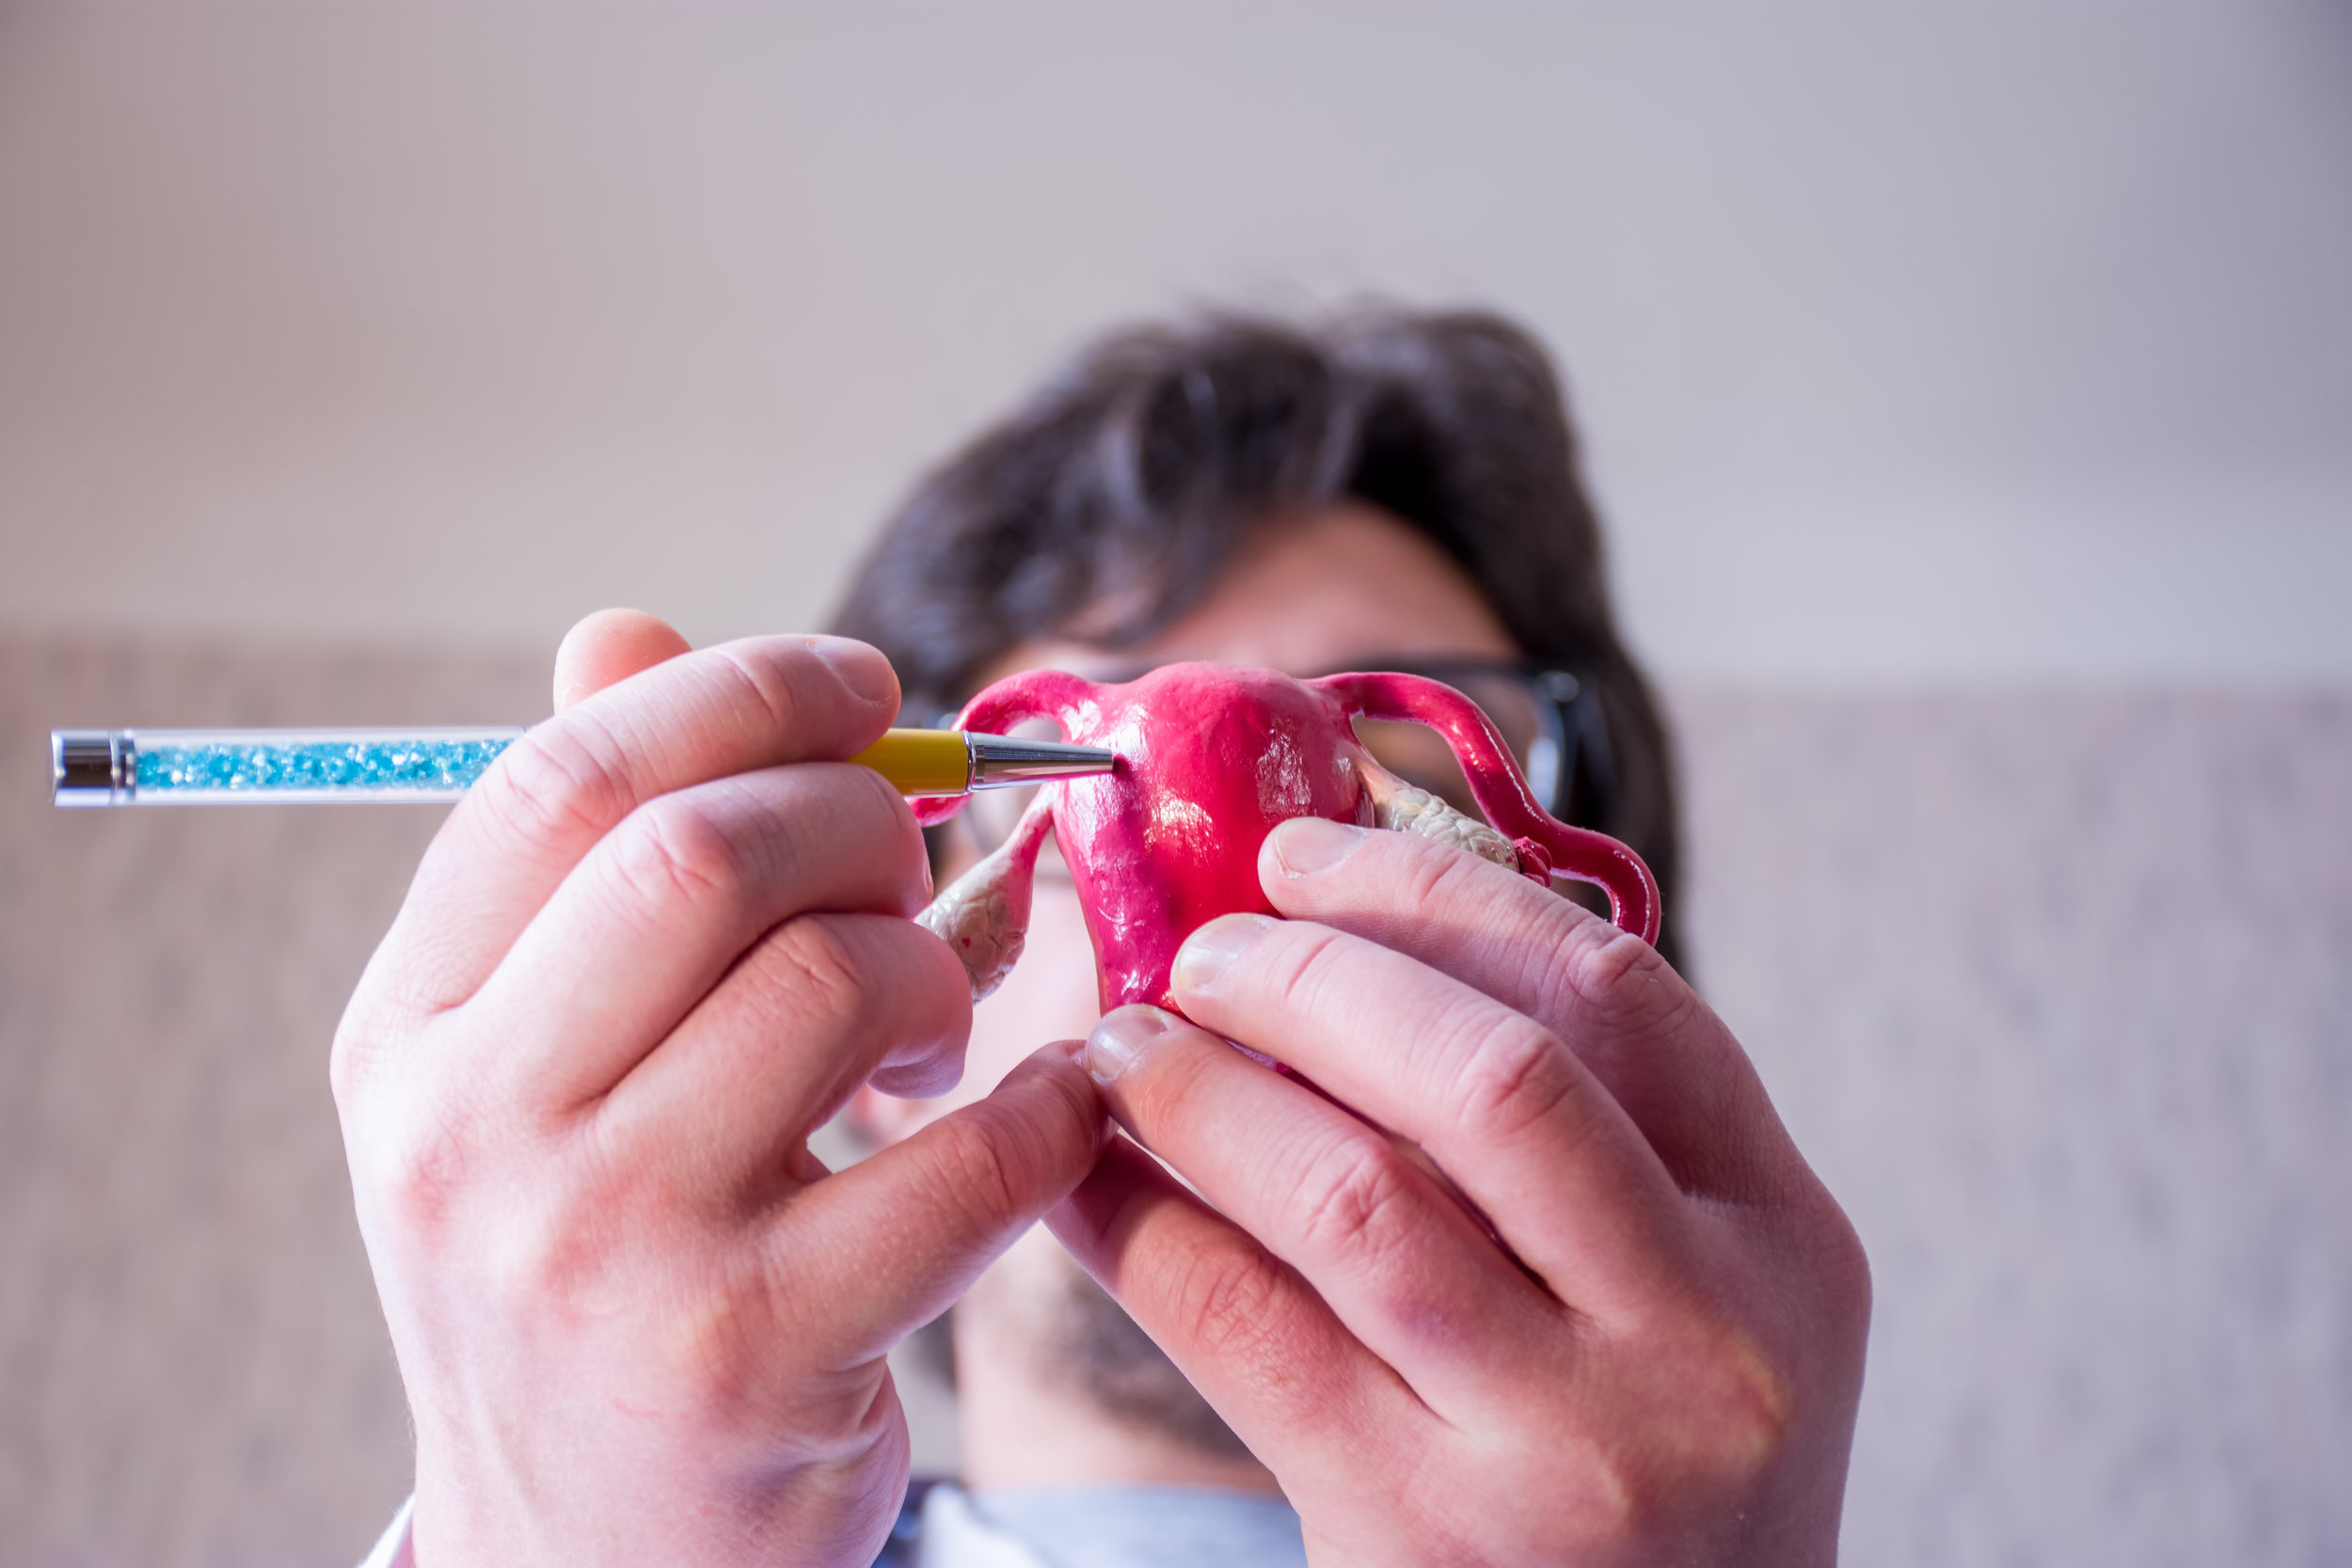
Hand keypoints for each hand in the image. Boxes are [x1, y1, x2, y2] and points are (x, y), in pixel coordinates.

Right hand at [332, 611, 1105, 1566]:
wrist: (586, 1567)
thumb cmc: (595, 1276)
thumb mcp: (529, 1080)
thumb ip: (586, 862)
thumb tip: (626, 629)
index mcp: (406, 1036)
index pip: (562, 780)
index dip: (739, 693)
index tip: (866, 690)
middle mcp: (469, 1135)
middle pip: (703, 851)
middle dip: (858, 816)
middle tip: (909, 869)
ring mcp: (602, 1252)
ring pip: (831, 979)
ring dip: (935, 967)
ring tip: (934, 1030)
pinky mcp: (749, 1360)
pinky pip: (961, 1162)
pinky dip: (1043, 1110)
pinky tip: (1034, 1121)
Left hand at [1049, 816, 1868, 1565]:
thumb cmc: (1642, 1468)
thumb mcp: (1686, 1298)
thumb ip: (1580, 1134)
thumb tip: (1343, 937)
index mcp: (1781, 1239)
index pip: (1616, 995)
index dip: (1437, 894)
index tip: (1307, 857)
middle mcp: (1701, 1335)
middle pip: (1491, 1077)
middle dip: (1315, 979)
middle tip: (1205, 954)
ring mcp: (1570, 1447)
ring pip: (1351, 1197)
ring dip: (1201, 1094)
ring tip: (1122, 1054)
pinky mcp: (1421, 1534)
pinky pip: (1242, 1328)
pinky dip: (1137, 1226)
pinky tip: (1081, 1183)